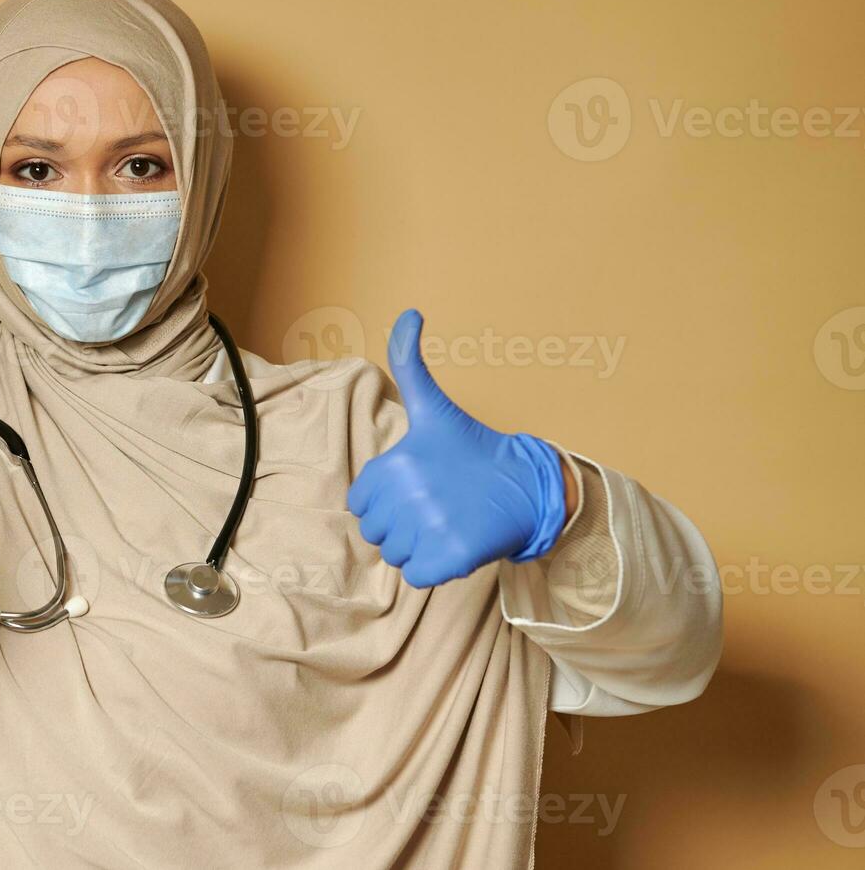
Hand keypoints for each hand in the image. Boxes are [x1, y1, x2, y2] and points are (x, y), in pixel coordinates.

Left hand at [347, 309, 568, 587]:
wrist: (527, 486)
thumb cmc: (472, 450)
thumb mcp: (434, 407)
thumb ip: (411, 363)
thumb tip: (410, 312)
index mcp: (394, 464)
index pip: (362, 503)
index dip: (386, 499)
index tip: (416, 486)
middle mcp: (409, 495)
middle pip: (376, 532)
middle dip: (401, 524)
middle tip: (435, 505)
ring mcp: (430, 528)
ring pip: (395, 555)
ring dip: (417, 546)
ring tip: (447, 521)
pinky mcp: (451, 558)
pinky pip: (417, 576)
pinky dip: (433, 568)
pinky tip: (454, 543)